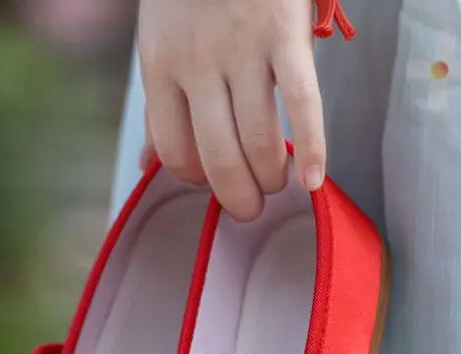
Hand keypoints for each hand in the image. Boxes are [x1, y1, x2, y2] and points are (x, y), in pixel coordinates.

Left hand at [138, 0, 324, 220]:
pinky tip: (315, 182)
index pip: (175, 153)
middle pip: (218, 158)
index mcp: (160, 68)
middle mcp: (198, 64)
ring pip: (260, 141)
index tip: (214, 183)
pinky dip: (314, 149)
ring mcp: (243, 50)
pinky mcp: (286, 35)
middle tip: (250, 209)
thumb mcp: (160, 46)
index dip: (197, 181)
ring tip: (278, 185)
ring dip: (271, 178)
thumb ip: (157, 109)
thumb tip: (145, 166)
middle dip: (236, 198)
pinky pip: (303, 105)